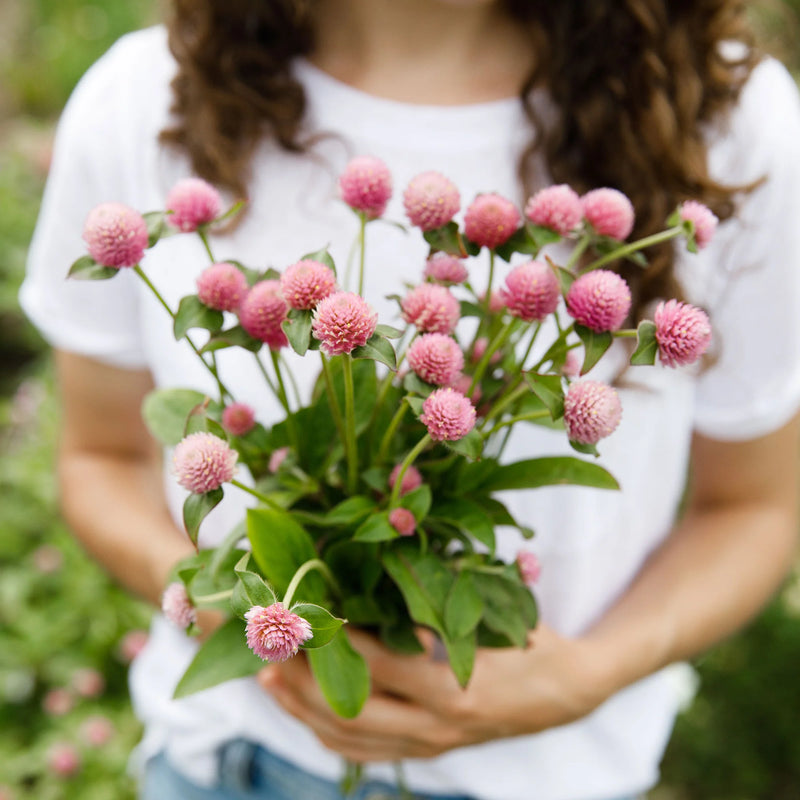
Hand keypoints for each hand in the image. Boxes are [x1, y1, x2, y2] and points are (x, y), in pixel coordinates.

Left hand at [257, 625, 608, 761]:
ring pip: (349, 738)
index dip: (333, 641)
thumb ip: (435, 602)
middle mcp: (436, 725)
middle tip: (265, 648)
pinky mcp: (427, 752)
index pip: (376, 665)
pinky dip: (327, 733)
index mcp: (453, 687)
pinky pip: (365, 753)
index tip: (298, 614)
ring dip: (302, 710)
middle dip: (300, 681)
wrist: (565, 692)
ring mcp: (430, 745)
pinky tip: (302, 711)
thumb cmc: (527, 640)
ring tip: (268, 679)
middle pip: (349, 711)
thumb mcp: (490, 612)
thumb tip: (373, 574)